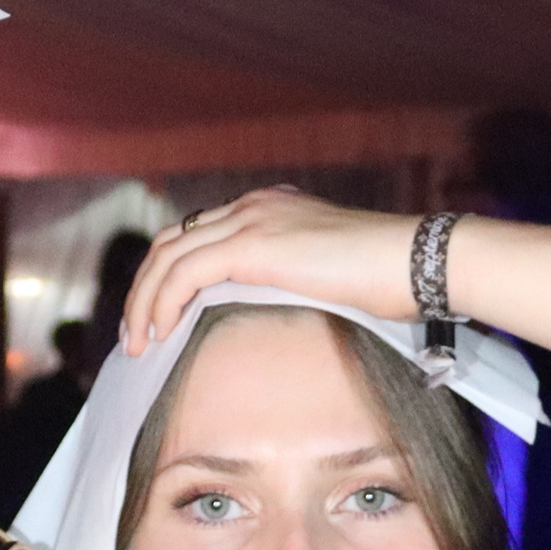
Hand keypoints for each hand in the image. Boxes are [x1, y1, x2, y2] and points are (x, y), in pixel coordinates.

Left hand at [125, 189, 414, 349]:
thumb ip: (294, 279)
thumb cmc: (390, 279)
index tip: (158, 319)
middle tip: (135, 335)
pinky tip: (158, 333)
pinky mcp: (253, 245)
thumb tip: (273, 313)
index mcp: (268, 209)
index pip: (197, 236)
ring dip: (143, 302)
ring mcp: (251, 220)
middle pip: (171, 241)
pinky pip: (185, 273)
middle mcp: (252, 206)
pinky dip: (162, 303)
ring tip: (137, 343)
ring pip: (168, 256)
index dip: (168, 277)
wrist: (416, 261)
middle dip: (144, 289)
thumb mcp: (328, 274)